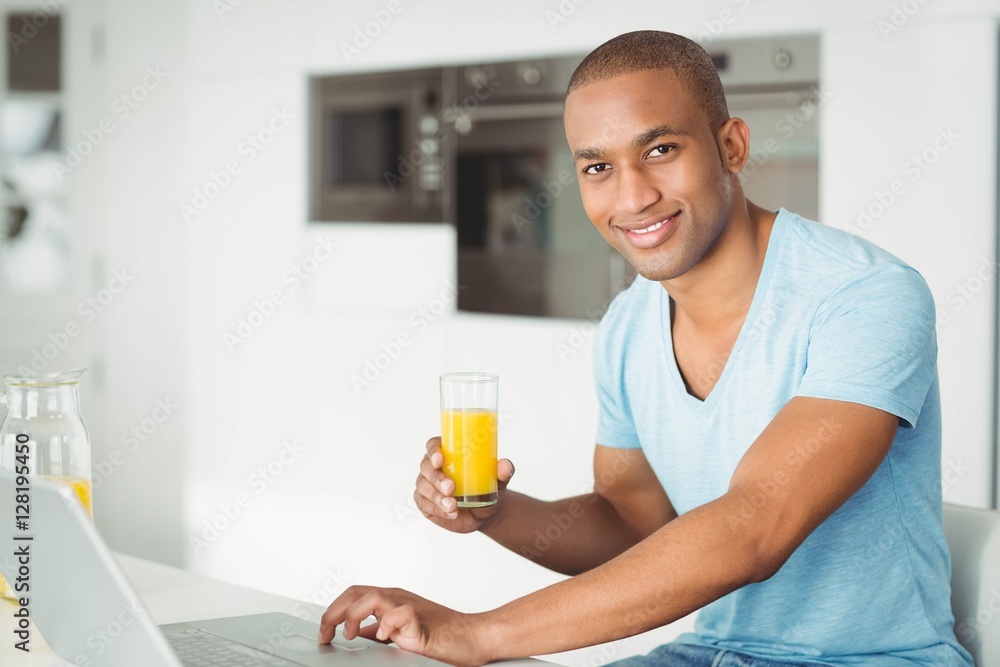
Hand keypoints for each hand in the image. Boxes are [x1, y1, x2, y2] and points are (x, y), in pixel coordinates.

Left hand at [318, 585, 492, 666]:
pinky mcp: (422, 623)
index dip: (332, 611)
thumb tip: (356, 632)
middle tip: (325, 633)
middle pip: (356, 592)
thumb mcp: (401, 630)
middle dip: (333, 612)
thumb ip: (379, 628)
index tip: (323, 632)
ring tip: (349, 634)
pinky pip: (401, 614)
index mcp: (391, 600)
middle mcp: (398, 599)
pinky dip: (386, 624)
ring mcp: (410, 608)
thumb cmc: (442, 633)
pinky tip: (381, 637)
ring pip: (373, 597)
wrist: (473, 636)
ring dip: (354, 615)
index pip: (354, 594)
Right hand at [415, 436, 514, 533]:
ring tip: (453, 505)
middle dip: (436, 477)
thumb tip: (505, 466)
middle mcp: (434, 467)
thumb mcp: (498, 481)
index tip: (440, 459)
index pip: (433, 445)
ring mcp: (427, 485)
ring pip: (423, 486)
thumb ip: (504, 472)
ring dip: (436, 497)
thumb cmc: (488, 489)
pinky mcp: (425, 503)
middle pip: (426, 466)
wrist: (485, 514)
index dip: (433, 450)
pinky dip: (436, 509)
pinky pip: (423, 504)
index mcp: (448, 453)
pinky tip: (450, 513)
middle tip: (451, 488)